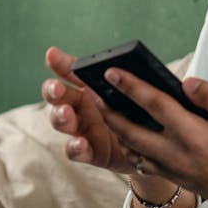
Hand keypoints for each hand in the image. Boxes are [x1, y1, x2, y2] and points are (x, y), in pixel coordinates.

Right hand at [42, 46, 146, 173]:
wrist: (155, 145)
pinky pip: (75, 151)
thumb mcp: (141, 93)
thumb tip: (141, 61)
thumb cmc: (146, 113)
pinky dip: (75, 147)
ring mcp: (84, 130)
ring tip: (67, 113)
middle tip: (57, 88)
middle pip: (59, 95)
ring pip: (61, 121)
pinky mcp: (91, 152)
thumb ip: (134, 80)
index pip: (71, 71)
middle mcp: (82, 107)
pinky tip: (81, 143)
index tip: (52, 55)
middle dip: (53, 90)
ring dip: (60, 116)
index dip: (60, 63)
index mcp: (92, 87)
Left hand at [94, 67, 207, 207]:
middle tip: (93, 91)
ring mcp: (174, 171)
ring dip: (116, 129)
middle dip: (108, 110)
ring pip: (133, 149)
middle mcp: (178, 155)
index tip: (112, 72)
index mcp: (194, 136)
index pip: (155, 105)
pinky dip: (132, 146)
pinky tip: (128, 133)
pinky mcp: (175, 180)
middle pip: (131, 131)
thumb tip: (185, 82)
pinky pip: (143, 163)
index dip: (131, 87)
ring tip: (105, 109)